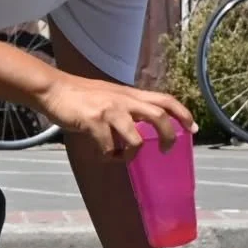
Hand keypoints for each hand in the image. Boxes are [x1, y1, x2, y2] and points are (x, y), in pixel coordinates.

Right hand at [42, 74, 196, 160]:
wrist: (54, 90)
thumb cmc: (80, 95)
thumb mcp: (110, 95)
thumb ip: (126, 107)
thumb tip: (138, 128)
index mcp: (130, 94)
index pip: (165, 100)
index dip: (183, 114)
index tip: (193, 129)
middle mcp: (124, 100)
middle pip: (158, 117)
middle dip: (168, 136)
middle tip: (166, 150)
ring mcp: (109, 111)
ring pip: (135, 138)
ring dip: (132, 153)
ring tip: (122, 157)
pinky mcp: (93, 122)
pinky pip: (108, 147)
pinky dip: (108, 156)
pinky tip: (101, 154)